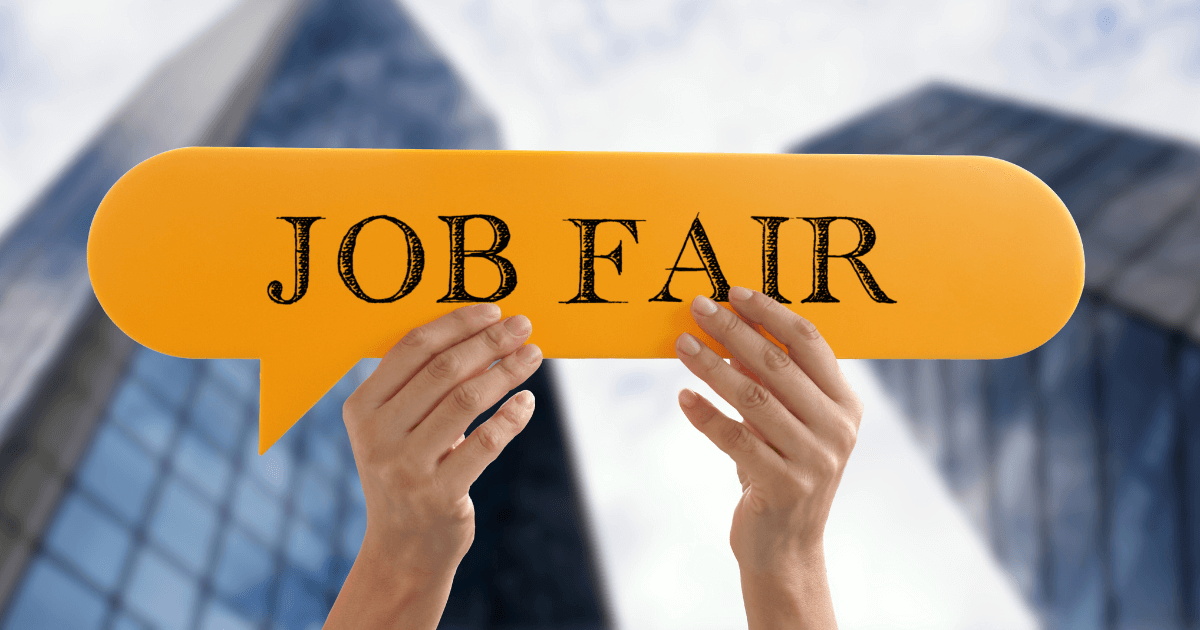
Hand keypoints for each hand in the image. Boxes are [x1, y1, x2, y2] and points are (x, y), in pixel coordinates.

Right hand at [325, 304, 542, 629]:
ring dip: (507, 373)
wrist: (403, 549)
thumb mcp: (399, 427)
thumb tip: (485, 332)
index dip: (457, 324)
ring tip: (533, 356)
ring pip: (466, 401)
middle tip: (523, 326)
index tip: (494, 311)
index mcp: (362, 407)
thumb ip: (425, 384)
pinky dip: (511, 416)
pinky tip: (527, 401)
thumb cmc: (409, 471)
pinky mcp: (438, 494)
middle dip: (489, 342)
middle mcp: (378, 435)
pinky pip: (485, 443)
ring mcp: (406, 467)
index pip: (412, 348)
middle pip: (443, 370)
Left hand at [674, 287, 862, 628]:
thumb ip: (771, 380)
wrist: (786, 546)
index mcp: (845, 403)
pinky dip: (706, 414)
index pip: (810, 342)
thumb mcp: (787, 422)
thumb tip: (729, 325)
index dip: (770, 313)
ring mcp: (813, 459)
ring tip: (682, 344)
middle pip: (777, 363)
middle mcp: (837, 428)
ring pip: (753, 398)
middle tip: (697, 308)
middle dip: (733, 330)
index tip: (733, 292)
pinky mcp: (783, 485)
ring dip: (712, 366)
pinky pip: (735, 439)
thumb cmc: (781, 469)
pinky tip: (683, 396)